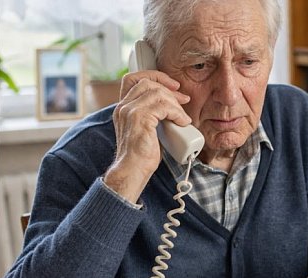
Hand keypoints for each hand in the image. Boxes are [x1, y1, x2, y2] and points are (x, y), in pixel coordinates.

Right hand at [105, 70, 192, 202]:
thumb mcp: (149, 129)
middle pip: (147, 82)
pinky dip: (177, 112)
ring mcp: (129, 111)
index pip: (133, 79)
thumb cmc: (142, 155)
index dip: (155, 76)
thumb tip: (174, 108)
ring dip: (175, 103)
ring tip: (182, 117)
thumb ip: (155, 115)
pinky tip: (182, 122)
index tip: (173, 86)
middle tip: (184, 100)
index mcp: (123, 107)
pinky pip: (162, 106)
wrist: (133, 170)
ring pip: (156, 92)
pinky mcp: (139, 119)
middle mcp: (123, 107)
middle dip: (169, 89)